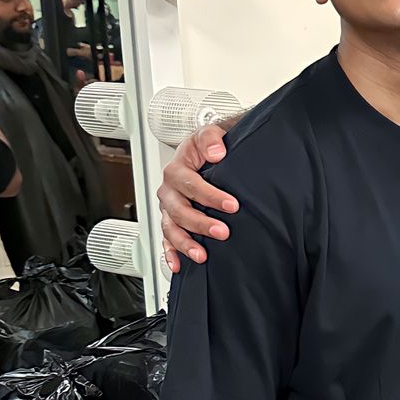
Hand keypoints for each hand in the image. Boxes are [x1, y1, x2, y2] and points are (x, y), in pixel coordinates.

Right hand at [157, 122, 237, 272]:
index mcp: (177, 169)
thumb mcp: (211, 134)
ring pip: (171, 228)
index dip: (211, 196)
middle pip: (179, 210)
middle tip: (223, 232)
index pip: (191, 184)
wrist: (209, 153)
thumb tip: (216, 151)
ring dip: (185, 243)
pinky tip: (178, 264)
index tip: (232, 205)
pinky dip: (170, 253)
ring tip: (202, 255)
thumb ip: (211, 138)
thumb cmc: (209, 147)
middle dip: (201, 223)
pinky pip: (166, 239)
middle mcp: (169, 190)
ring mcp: (169, 207)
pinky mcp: (171, 221)